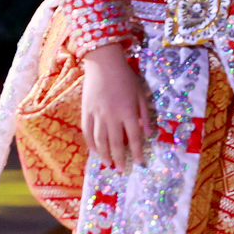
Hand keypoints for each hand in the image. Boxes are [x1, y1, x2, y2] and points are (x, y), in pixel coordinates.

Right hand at [80, 43, 151, 168]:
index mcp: (128, 112)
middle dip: (120, 159)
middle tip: (122, 170)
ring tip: (109, 165)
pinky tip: (95, 152)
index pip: (134, 138)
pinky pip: (87, 132)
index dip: (136, 152)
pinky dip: (91, 144)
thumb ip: (145, 114)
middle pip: (115, 143)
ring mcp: (97, 115)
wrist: (103, 63)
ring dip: (104, 155)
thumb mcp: (141, 93)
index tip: (139, 163)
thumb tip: (148, 133)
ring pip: (100, 141)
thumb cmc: (126, 77)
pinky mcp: (86, 112)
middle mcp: (112, 116)